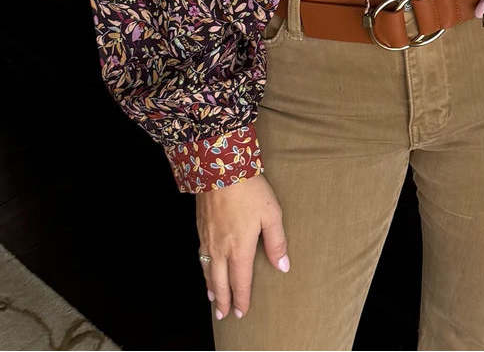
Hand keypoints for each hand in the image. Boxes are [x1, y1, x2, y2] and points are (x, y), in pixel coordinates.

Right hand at [196, 173, 288, 320]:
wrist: (220, 168)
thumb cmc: (249, 190)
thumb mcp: (271, 214)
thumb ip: (276, 242)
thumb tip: (283, 266)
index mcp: (240, 248)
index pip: (241, 281)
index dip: (242, 299)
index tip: (242, 312)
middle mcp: (221, 248)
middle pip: (220, 282)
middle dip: (223, 300)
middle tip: (224, 315)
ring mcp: (208, 239)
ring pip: (208, 271)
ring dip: (211, 288)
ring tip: (213, 299)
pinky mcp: (201, 228)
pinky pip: (201, 256)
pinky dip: (203, 270)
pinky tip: (205, 268)